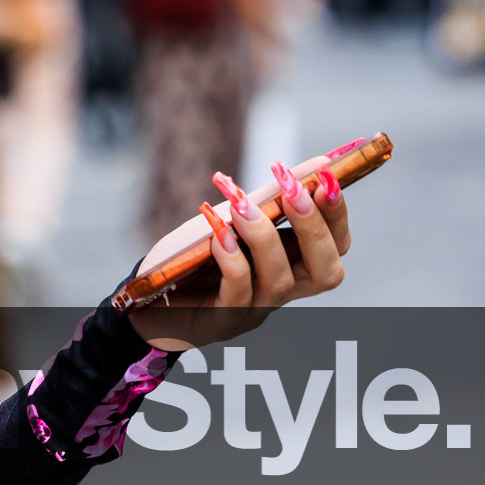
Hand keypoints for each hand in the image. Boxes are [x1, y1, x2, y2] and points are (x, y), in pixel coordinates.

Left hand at [128, 156, 349, 352]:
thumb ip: (273, 196)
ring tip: (243, 207)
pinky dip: (232, 261)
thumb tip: (322, 162)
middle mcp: (282, 291)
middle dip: (313, 228)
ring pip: (279, 281)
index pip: (337, 246)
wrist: (147, 292)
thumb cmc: (196, 254)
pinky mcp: (221, 322)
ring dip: (264, 238)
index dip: (337, 215)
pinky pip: (237, 293)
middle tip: (294, 191)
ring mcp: (254, 311)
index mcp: (294, 265)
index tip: (326, 178)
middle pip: (325, 272)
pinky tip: (219, 235)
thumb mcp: (235, 217)